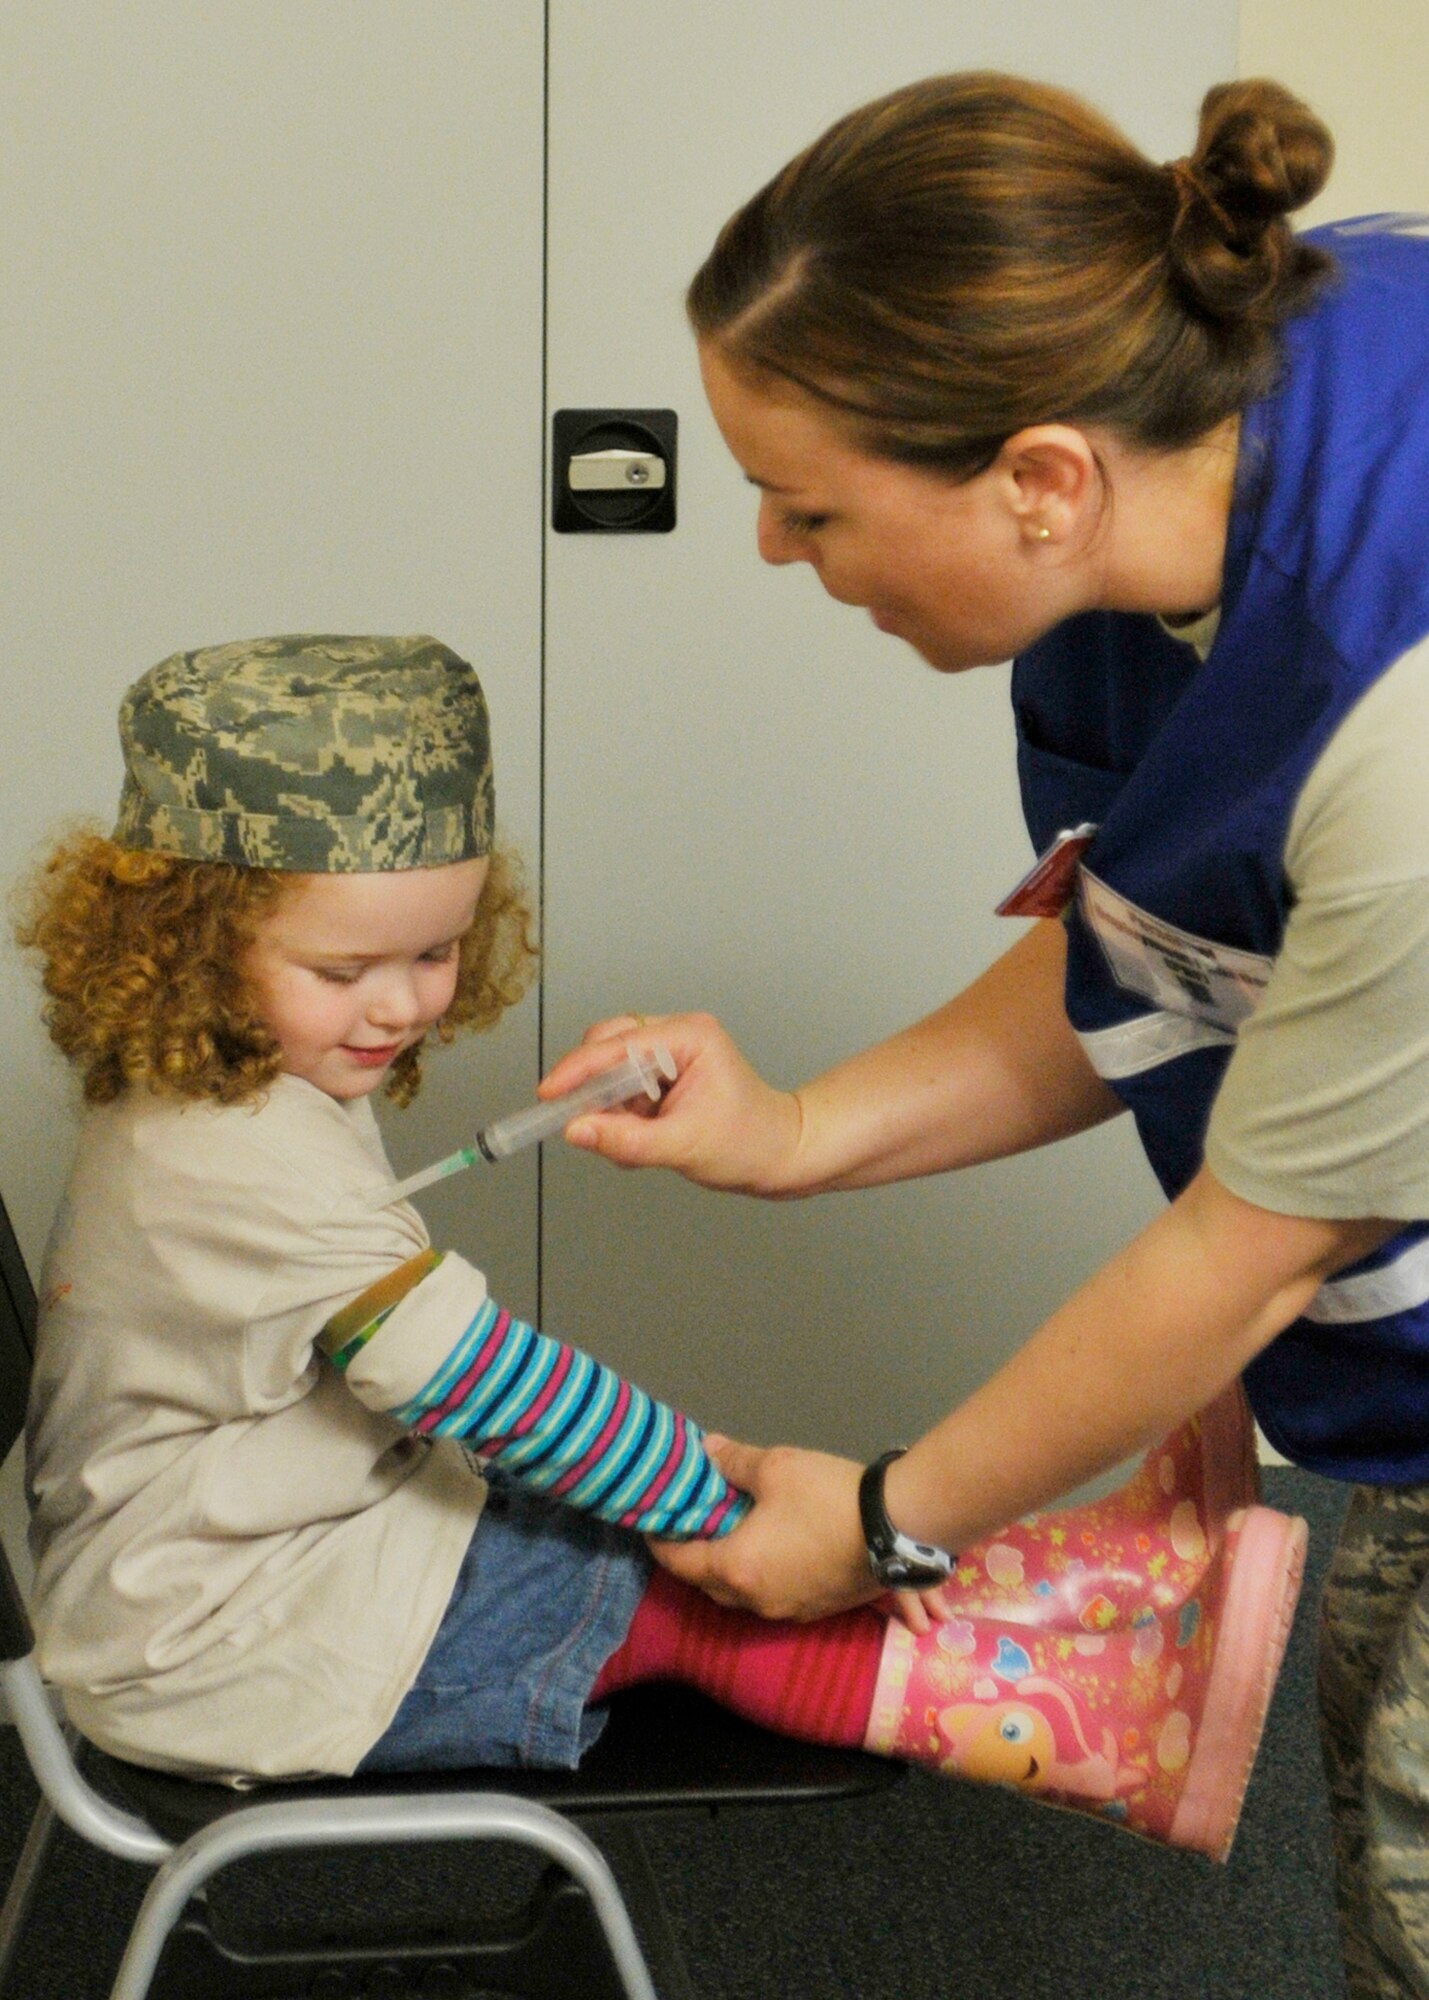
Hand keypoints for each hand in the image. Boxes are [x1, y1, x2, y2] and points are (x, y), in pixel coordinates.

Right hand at [540, 1012, 803, 1194]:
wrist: (781, 1154)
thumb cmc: (749, 1143)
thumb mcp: (683, 1146)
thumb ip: (625, 1139)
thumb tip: (576, 1130)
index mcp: (690, 1037)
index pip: (618, 1044)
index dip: (578, 1070)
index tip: (549, 1095)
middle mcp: (678, 1034)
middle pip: (607, 1044)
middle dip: (593, 1086)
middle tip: (586, 1123)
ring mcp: (670, 1051)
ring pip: (610, 1066)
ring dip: (608, 1104)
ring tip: (634, 1139)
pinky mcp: (664, 1072)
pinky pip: (622, 1085)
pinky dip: (620, 1113)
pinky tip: (643, 1136)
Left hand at [650, 1437, 880, 1623]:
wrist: (899, 1528)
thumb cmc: (827, 1497)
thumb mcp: (776, 1467)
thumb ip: (734, 1461)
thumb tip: (708, 1449)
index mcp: (737, 1568)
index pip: (680, 1563)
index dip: (660, 1543)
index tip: (652, 1525)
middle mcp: (757, 1600)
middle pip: (708, 1585)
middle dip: (694, 1559)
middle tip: (692, 1527)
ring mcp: (789, 1611)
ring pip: (742, 1596)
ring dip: (729, 1571)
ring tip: (730, 1536)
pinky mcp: (817, 1610)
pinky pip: (773, 1598)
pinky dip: (760, 1577)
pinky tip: (771, 1549)